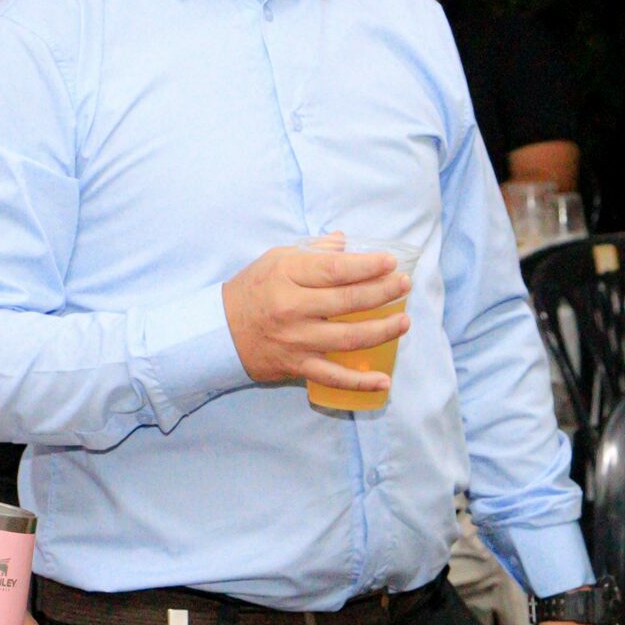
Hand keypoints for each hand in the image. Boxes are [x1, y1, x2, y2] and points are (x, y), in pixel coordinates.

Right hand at [220, 238, 409, 391]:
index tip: (391, 263)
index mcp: (287, 276)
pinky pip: (333, 377)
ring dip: (382, 331)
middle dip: (383, 293)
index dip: (367, 266)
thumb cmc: (252, 289)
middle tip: (404, 285)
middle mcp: (292, 308)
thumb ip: (313, 251)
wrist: (219, 331)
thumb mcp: (276, 260)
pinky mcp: (297, 365)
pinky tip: (384, 381)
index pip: (335, 269)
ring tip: (404, 321)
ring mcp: (296, 340)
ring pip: (348, 338)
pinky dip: (360, 382)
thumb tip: (346, 242)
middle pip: (347, 302)